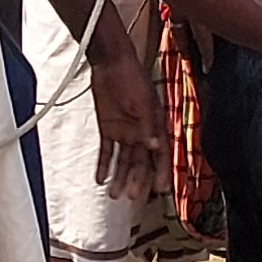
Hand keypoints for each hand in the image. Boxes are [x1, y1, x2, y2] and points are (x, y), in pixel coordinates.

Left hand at [82, 18, 158, 195]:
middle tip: (132, 197)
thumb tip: (154, 147)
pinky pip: (106, 151)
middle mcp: (142, 131)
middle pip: (141, 161)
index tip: (160, 189)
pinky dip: (103, 165)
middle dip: (138, 179)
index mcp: (156, 125)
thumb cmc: (132, 78)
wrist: (110, 64)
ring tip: (114, 195)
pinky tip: (100, 179)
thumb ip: (148, 125)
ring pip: (123, 160)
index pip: (161, 153)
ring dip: (120, 177)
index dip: (162, 171)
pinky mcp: (108, 128)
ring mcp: (124, 131)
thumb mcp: (142, 102)